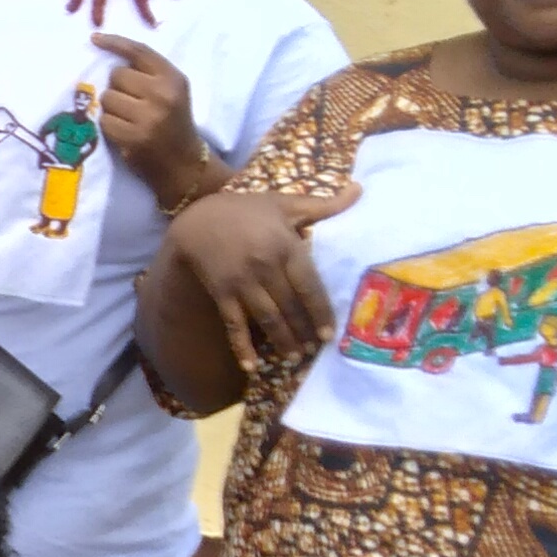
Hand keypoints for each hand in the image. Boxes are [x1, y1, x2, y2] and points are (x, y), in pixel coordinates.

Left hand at [90, 32, 214, 199]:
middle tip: (131, 103)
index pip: (139, 51)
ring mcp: (149, 116)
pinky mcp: (134, 137)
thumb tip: (107, 55)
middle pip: (117, 75)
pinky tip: (124, 133)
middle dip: (118, 88)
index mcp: (173, 78)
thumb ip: (147, 73)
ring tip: (128, 119)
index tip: (94, 39)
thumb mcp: (170, 91)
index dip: (114, 43)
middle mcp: (163, 94)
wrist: (184, 164)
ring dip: (111, 108)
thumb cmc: (172, 123)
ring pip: (107, 97)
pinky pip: (104, 121)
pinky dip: (108, 127)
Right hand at [164, 185, 355, 370]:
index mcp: (284, 246)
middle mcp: (265, 267)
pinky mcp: (222, 294)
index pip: (309, 286)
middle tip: (314, 349)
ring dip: (282, 341)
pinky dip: (242, 347)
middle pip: (291, 307)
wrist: (196, 219)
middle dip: (304, 331)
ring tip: (294, 356)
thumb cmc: (246, 211)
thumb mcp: (284, 204)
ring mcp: (241, 283)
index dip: (320, 312)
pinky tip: (252, 367)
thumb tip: (360, 190)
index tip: (329, 333)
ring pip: (268, 319)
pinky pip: (234, 325)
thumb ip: (324, 204)